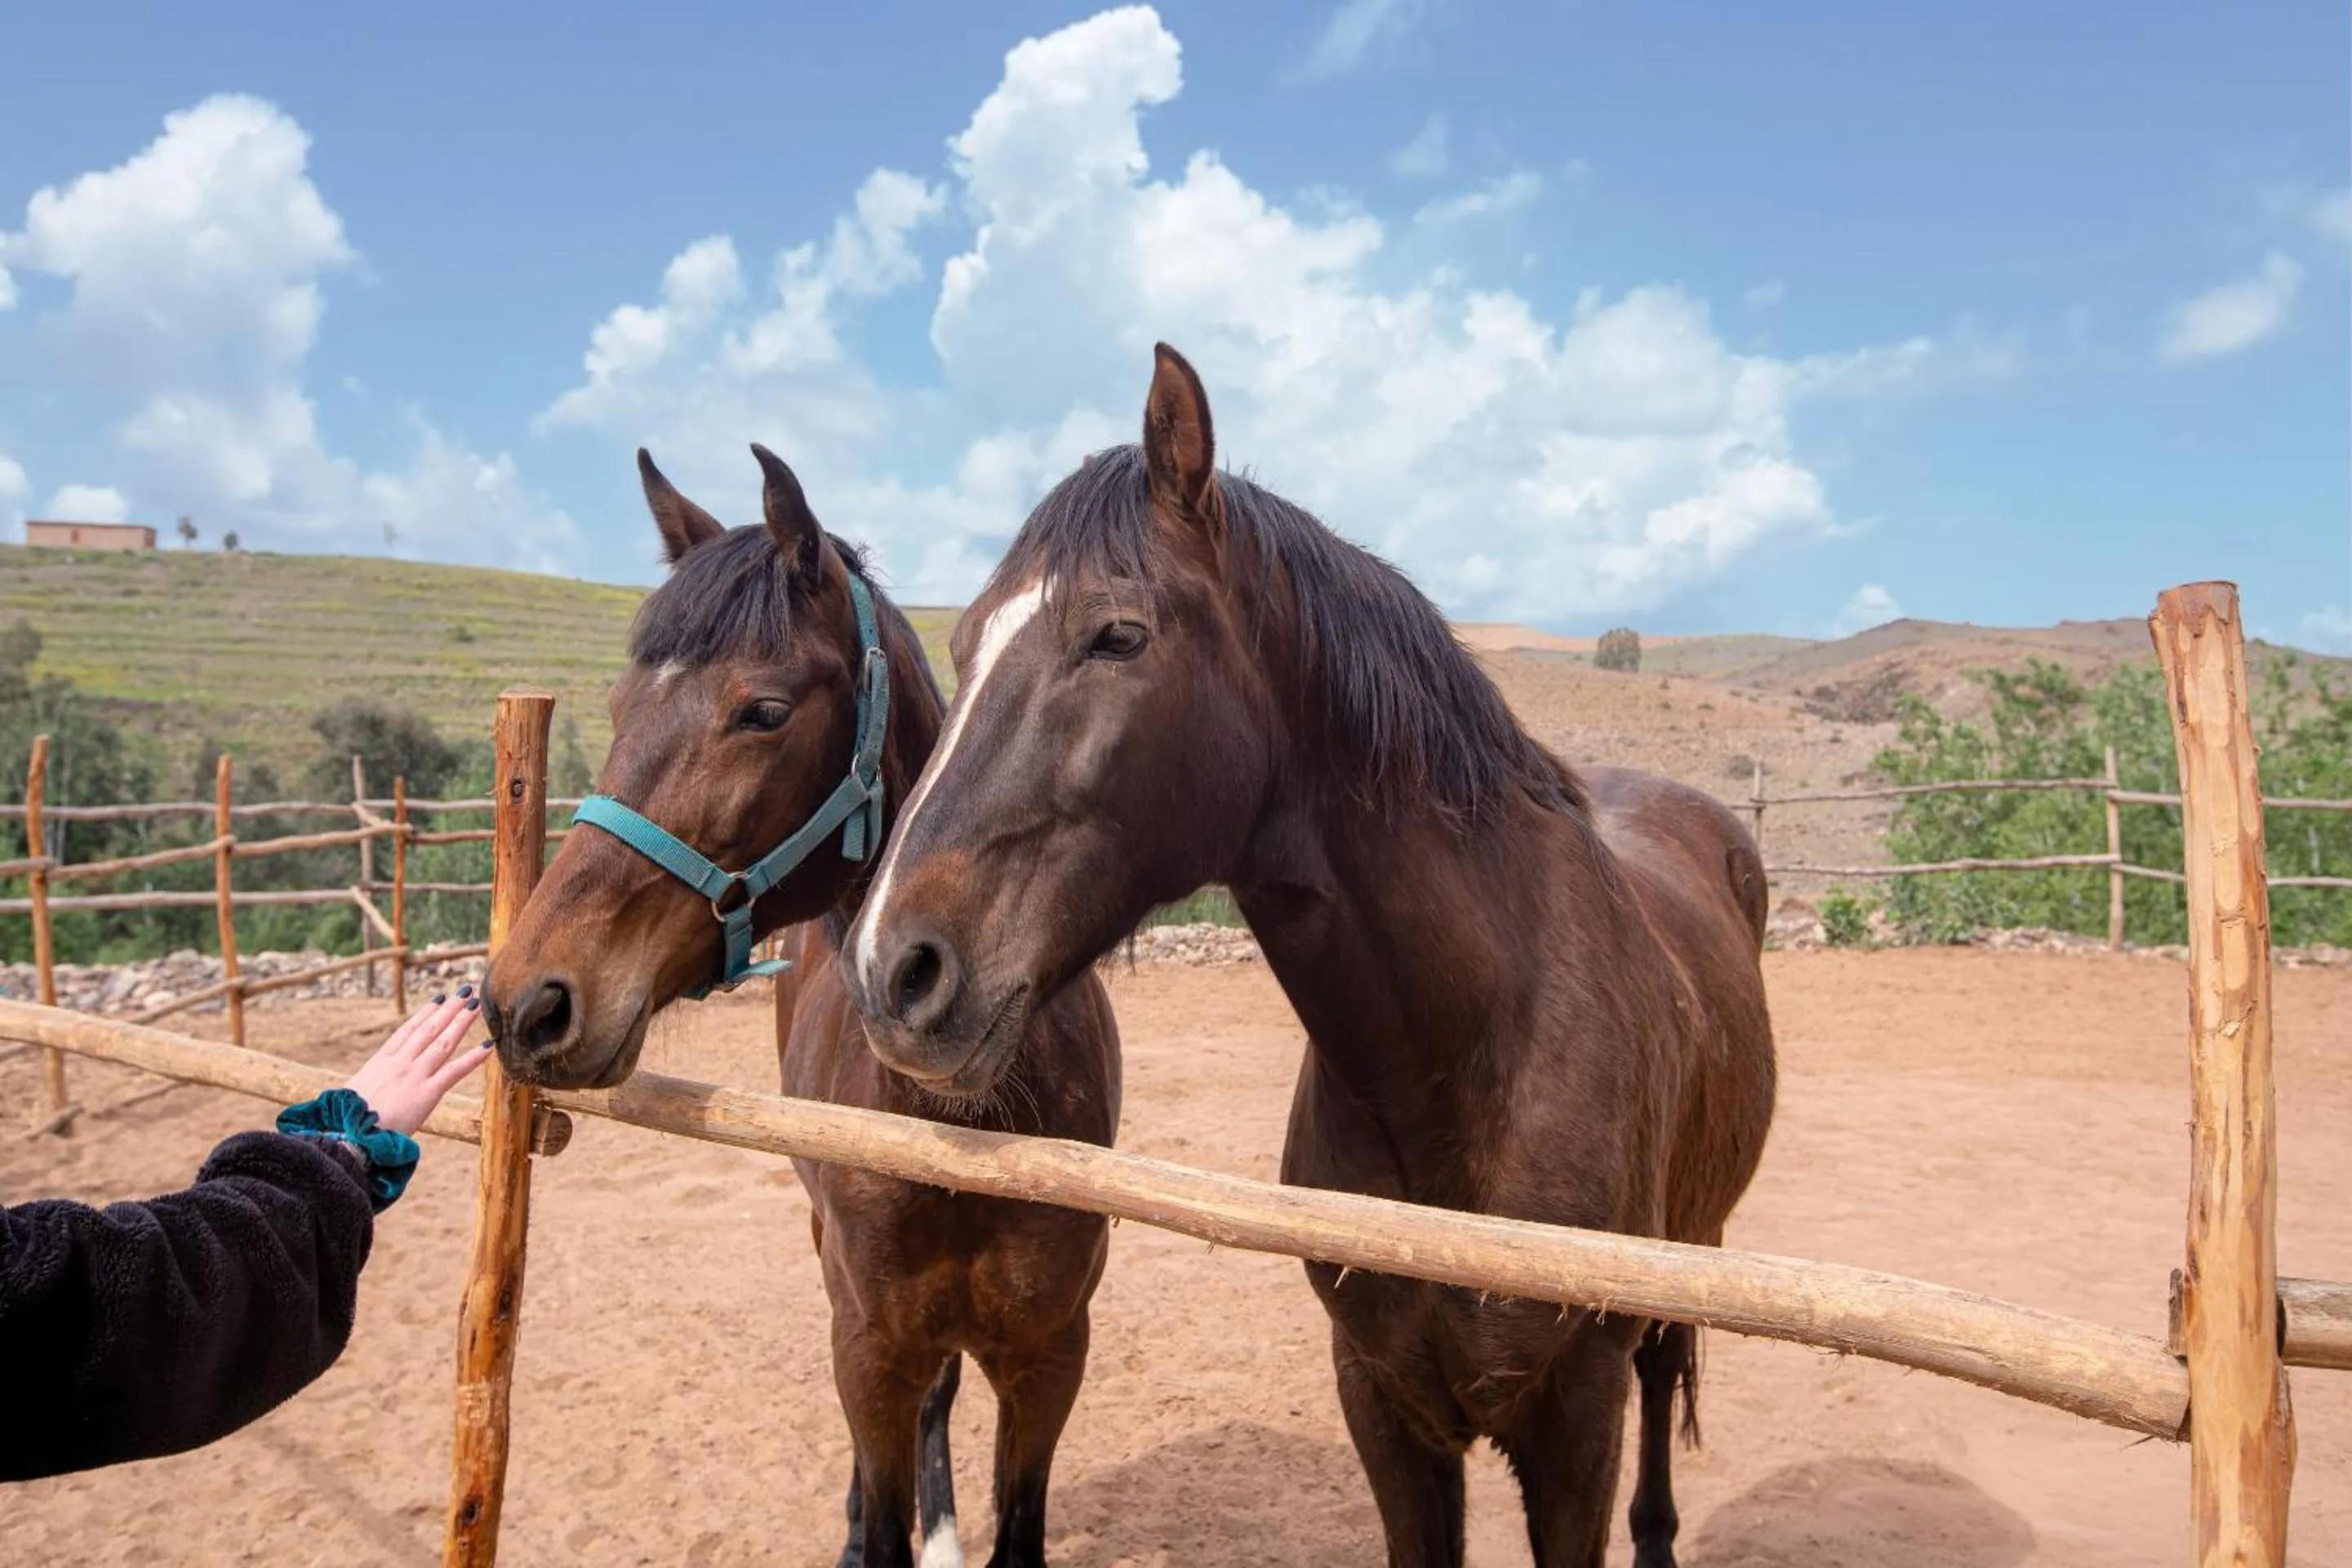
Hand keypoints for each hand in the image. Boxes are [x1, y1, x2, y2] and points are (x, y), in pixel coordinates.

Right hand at [339, 988, 492, 1135]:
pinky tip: (488, 1045)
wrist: (347, 1134)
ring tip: (476, 1005)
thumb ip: (364, 1090)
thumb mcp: (351, 1097)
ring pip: (443, 1043)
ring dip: (461, 1022)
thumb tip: (359, 1095)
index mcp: (379, 1063)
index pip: (406, 1032)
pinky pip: (455, 1071)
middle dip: (448, 1010)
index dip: (424, 1014)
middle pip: (428, 1030)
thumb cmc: (343, 1122)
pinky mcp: (427, 1093)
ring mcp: (414, 1076)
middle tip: (464, 993)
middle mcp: (399, 1064)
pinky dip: (473, 1058)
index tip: (438, 999)